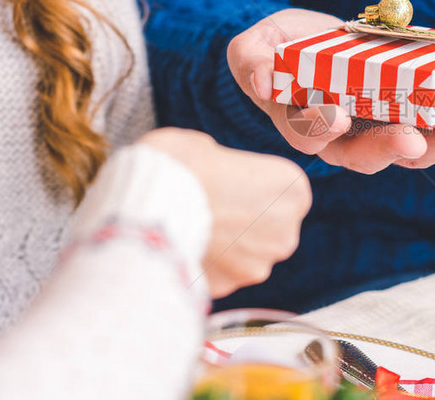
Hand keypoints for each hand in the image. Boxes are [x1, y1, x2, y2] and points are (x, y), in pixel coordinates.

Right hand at [138, 128, 310, 297]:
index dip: (253, 186)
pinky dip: (205, 266)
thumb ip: (225, 166)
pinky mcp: (229, 288)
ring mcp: (258, 265)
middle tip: (208, 206)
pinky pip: (219, 275)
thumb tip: (216, 174)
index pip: (284, 190)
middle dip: (244, 220)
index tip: (228, 183)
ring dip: (226, 247)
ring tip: (191, 229)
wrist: (142, 207)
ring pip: (246, 256)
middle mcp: (286, 232)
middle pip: (270, 227)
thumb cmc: (177, 166)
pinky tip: (181, 248)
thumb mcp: (207, 146)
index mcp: (292, 189)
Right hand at [227, 9, 434, 172]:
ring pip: (418, 143)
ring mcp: (383, 124)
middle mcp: (349, 137)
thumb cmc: (273, 50)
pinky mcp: (412, 106)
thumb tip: (262, 79)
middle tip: (427, 137)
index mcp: (308, 127)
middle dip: (406, 146)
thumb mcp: (253, 50)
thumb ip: (254, 64)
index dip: (326, 131)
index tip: (339, 121)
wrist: (303, 41)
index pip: (316, 139)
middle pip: (377, 153)